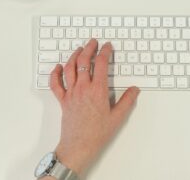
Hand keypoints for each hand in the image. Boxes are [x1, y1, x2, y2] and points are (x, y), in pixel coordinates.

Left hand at [49, 39, 139, 176]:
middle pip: (83, 61)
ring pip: (69, 68)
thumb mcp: (117, 117)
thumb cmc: (97, 134)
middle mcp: (83, 88)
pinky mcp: (63, 100)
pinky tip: (58, 67)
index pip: (101, 64)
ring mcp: (71, 93)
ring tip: (79, 49)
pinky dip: (55, 73)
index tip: (107, 47)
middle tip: (93, 42)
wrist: (79, 146)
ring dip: (74, 56)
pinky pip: (55, 84)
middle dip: (89, 48)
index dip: (104, 52)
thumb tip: (134, 89)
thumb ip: (127, 101)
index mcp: (97, 90)